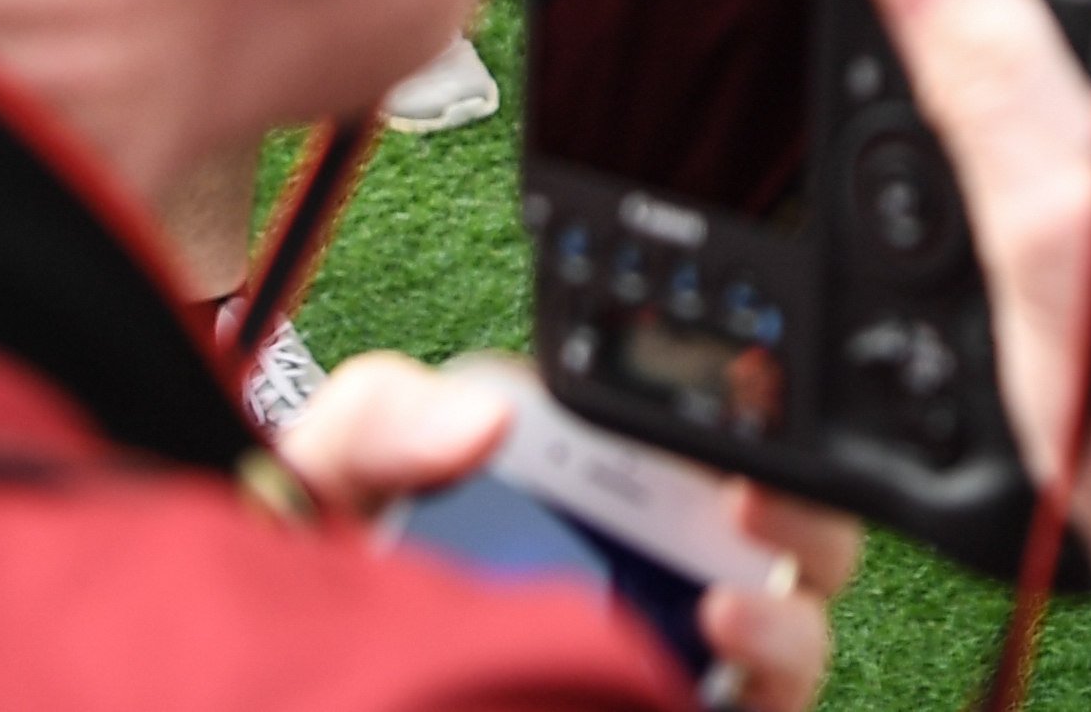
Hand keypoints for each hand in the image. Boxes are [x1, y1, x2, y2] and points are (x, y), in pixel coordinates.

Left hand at [282, 354, 863, 711]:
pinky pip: (757, 705)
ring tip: (728, 609)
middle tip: (756, 505)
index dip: (756, 423)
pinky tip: (715, 661)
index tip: (745, 410)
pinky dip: (768, 679)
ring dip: (789, 617)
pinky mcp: (658, 711)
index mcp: (595, 487)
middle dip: (804, 517)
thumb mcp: (330, 485)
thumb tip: (484, 417)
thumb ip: (381, 420)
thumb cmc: (324, 586)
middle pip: (784, 540)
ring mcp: (660, 657)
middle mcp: (651, 574)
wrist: (286, 685)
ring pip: (791, 633)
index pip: (712, 445)